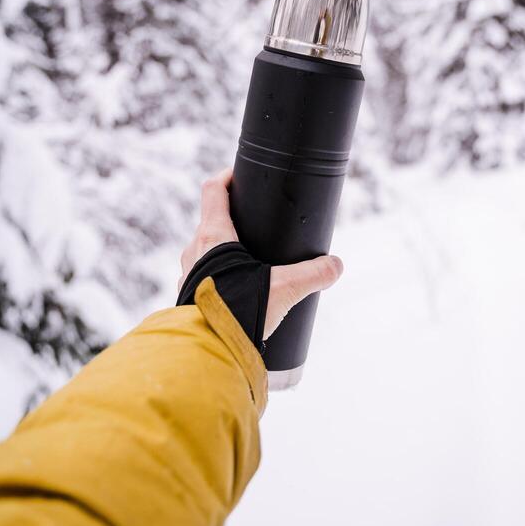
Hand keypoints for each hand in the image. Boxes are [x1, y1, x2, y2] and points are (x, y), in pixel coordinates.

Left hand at [179, 167, 343, 339]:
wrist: (207, 351)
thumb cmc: (237, 312)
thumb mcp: (284, 289)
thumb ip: (314, 274)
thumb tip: (336, 266)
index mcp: (213, 236)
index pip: (213, 190)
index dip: (227, 177)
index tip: (240, 174)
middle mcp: (195, 250)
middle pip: (211, 220)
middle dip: (232, 218)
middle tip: (256, 223)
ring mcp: (188, 274)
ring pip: (205, 250)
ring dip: (224, 250)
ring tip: (250, 260)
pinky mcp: (189, 297)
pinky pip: (203, 275)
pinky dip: (219, 274)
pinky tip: (238, 288)